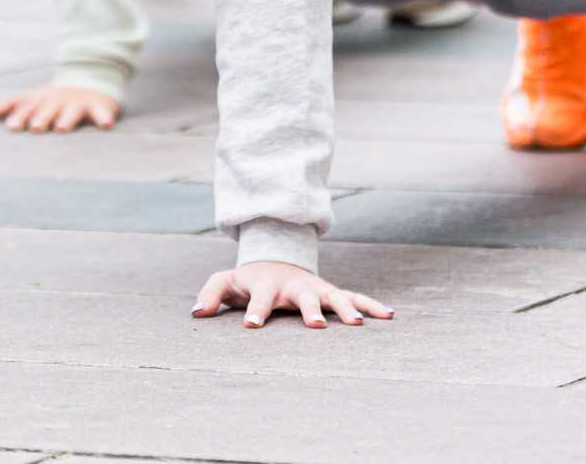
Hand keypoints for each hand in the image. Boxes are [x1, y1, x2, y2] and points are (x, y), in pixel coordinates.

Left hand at [0, 84, 119, 132]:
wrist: (90, 80)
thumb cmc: (56, 98)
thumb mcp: (35, 98)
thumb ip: (13, 106)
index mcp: (43, 99)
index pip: (29, 107)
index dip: (20, 116)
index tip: (12, 127)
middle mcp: (59, 100)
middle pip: (49, 109)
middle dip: (42, 117)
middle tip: (36, 127)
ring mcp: (78, 103)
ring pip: (72, 111)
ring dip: (67, 118)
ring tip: (62, 127)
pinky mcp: (99, 106)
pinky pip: (102, 112)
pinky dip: (104, 118)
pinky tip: (105, 125)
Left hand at [193, 261, 392, 328]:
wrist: (275, 260)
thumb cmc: (249, 279)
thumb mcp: (226, 282)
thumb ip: (210, 294)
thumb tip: (196, 313)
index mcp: (267, 285)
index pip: (259, 298)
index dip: (255, 311)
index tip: (251, 325)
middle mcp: (294, 286)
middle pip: (303, 297)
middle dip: (310, 310)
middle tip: (316, 326)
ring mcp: (316, 288)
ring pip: (334, 296)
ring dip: (346, 309)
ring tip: (358, 325)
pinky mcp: (331, 292)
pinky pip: (355, 297)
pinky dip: (371, 305)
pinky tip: (389, 316)